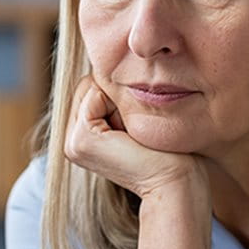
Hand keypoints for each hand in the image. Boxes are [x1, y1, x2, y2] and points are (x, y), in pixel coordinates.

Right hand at [63, 74, 203, 200]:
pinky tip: (133, 131)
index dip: (120, 91)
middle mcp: (72, 141)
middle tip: (139, 127)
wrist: (177, 182)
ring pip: (91, 86)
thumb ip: (122, 99)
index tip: (142, 121)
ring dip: (120, 97)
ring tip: (136, 130)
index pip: (93, 88)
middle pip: (89, 85)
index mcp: (83, 138)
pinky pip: (95, 93)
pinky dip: (118, 102)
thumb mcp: (141, 119)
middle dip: (116, 92)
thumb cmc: (170, 152)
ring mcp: (73, 143)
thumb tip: (122, 65)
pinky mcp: (81, 141)